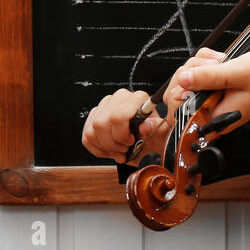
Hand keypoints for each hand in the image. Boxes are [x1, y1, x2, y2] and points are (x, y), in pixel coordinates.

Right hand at [81, 47, 224, 162]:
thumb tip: (146, 124)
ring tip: (120, 151)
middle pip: (105, 120)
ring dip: (107, 145)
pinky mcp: (92, 117)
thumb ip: (155, 128)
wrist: (146, 143)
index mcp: (137, 99)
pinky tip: (110, 150)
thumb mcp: (162, 134)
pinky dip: (98, 148)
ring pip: (95, 127)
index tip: (131, 142)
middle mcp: (119, 98)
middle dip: (114, 141)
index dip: (123, 132)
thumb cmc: (156, 137)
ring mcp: (104, 106)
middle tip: (125, 149)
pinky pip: (87, 135)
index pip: (121, 113)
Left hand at [175, 45, 249, 134]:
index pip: (180, 114)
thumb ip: (209, 77)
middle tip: (211, 64)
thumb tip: (183, 79)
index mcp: (217, 118)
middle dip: (189, 72)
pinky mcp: (216, 86)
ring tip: (221, 61)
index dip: (178, 92)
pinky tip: (221, 59)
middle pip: (179, 94)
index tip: (192, 76)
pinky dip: (206, 61)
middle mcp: (213, 112)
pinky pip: (198, 72)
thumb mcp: (239, 73)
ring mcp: (213, 98)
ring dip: (199, 64)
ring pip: (187, 80)